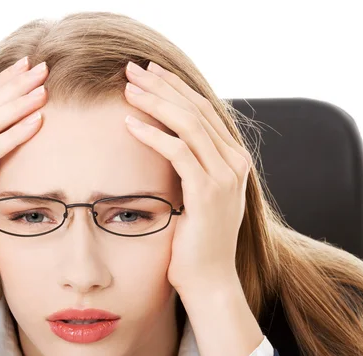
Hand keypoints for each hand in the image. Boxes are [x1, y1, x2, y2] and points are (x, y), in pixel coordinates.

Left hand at [123, 60, 252, 293]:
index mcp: (233, 158)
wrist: (209, 279)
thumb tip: (167, 137)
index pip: (203, 109)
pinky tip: (129, 125)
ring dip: (155, 103)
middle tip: (132, 69)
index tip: (148, 72)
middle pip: (196, 108)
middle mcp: (235, 162)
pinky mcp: (209, 193)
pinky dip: (152, 135)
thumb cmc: (196, 238)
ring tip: (127, 89)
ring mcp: (225, 176)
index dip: (175, 87)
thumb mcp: (199, 193)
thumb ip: (193, 163)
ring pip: (188, 124)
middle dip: (162, 85)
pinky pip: (178, 153)